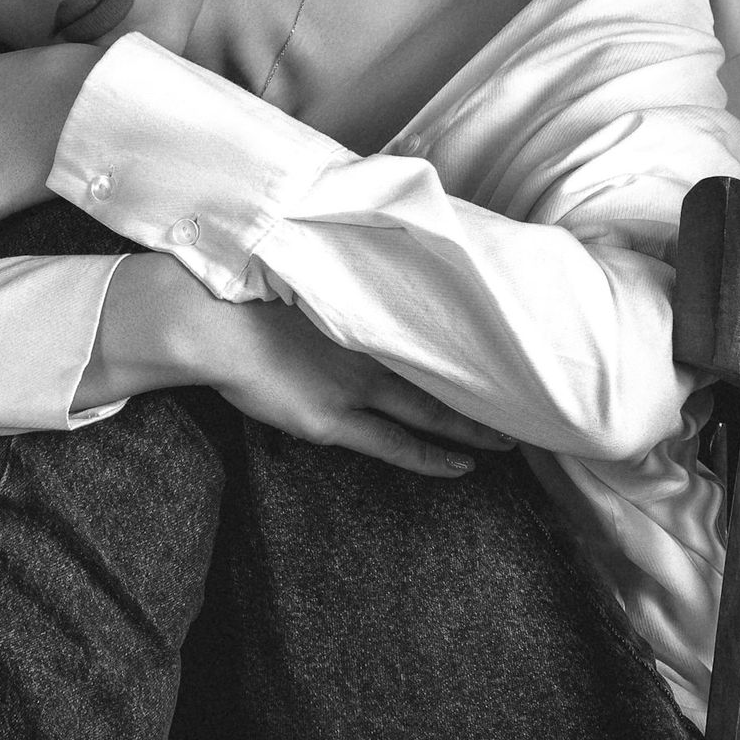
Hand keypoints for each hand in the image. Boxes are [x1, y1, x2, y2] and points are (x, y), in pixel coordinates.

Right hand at [201, 293, 515, 475]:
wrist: (210, 322)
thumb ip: (340, 285)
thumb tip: (364, 283)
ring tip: (510, 440)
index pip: (433, 328)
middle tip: (529, 397)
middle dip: (485, 387)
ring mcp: (355, 386)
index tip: (503, 348)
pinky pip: (394, 443)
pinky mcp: (331, 420)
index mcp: (365, 308)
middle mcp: (370, 348)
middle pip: (443, 370)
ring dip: (471, 426)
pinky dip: (431, 455)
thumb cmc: (243, 293)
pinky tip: (463, 465)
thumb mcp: (303, 274)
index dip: (469, 343)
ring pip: (431, 410)